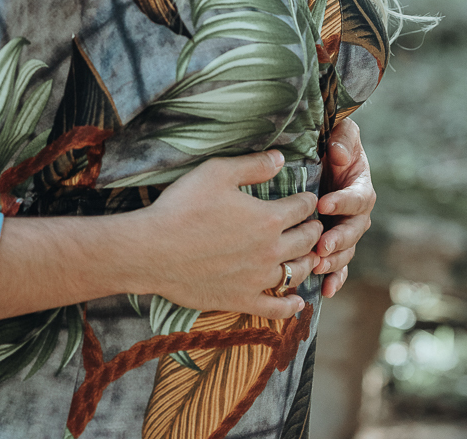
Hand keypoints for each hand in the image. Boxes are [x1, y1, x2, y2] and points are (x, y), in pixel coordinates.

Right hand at [137, 150, 321, 319]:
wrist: (154, 250)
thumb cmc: (183, 206)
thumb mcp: (217, 172)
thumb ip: (253, 165)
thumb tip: (281, 158)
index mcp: (269, 218)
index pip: (302, 208)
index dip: (308, 200)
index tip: (307, 199)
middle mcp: (271, 251)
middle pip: (307, 240)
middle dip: (313, 230)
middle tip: (312, 225)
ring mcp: (258, 279)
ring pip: (297, 273)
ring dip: (307, 262)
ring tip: (307, 256)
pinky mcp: (243, 300)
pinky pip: (277, 308)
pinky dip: (291, 306)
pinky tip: (296, 302)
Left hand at [315, 118, 375, 297]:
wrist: (323, 157)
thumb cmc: (333, 141)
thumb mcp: (342, 133)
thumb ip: (344, 140)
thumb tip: (339, 155)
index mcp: (361, 187)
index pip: (358, 198)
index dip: (343, 202)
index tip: (323, 203)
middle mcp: (357, 213)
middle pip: (354, 231)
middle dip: (339, 240)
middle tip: (321, 245)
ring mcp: (346, 230)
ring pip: (347, 251)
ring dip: (334, 262)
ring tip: (318, 267)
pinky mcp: (335, 243)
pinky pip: (340, 266)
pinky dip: (335, 279)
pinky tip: (325, 290)